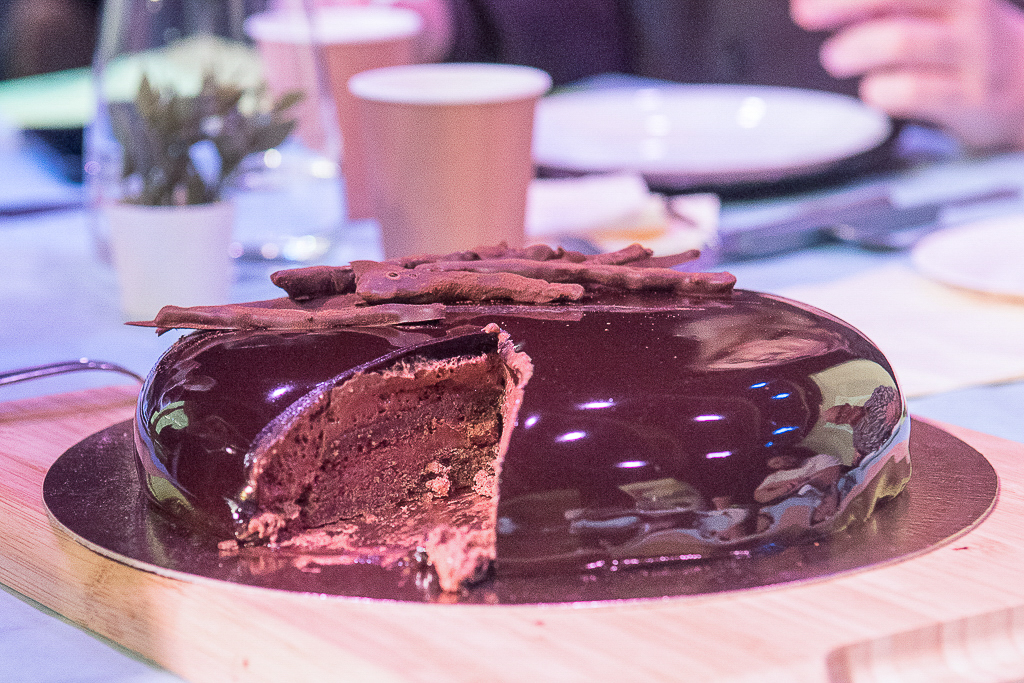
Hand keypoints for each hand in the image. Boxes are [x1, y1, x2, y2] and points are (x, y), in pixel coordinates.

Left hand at [791, 0, 1023, 150]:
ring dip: (856, 48)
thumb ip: (882, 4)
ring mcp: (974, 55)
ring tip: (837, 57)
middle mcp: (969, 12)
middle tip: (805, 13)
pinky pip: (914, 92)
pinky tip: (874, 90)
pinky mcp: (972, 99)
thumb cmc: (963, 42)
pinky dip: (881, 90)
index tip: (805, 2)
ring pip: (902, 40)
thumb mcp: (932, 9)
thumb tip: (814, 6)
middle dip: (841, 3)